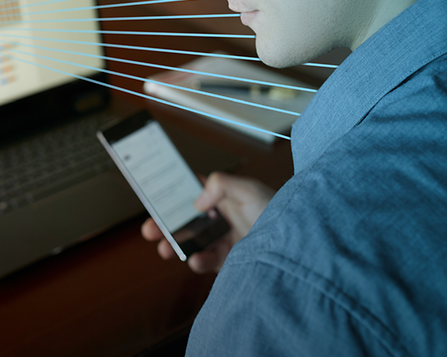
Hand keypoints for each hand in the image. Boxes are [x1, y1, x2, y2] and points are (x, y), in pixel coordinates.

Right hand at [141, 171, 274, 273]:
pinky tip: (195, 260)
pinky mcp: (230, 259)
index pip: (192, 191)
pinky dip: (198, 261)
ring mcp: (224, 238)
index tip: (153, 198)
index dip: (172, 194)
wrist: (296, 244)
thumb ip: (220, 184)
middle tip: (149, 230)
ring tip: (164, 249)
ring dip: (175, 245)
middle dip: (165, 225)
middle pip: (185, 219)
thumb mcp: (248, 188)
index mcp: (223, 195)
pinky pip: (208, 261)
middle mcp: (221, 216)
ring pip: (192, 242)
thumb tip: (197, 202)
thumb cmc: (278, 210)